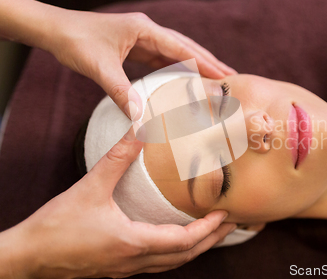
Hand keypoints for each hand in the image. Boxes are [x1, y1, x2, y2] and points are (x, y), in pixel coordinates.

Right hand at [0, 127, 236, 277]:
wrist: (27, 258)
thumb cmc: (56, 227)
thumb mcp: (90, 187)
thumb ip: (118, 157)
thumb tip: (140, 129)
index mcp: (134, 244)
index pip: (184, 241)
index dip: (209, 228)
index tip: (226, 213)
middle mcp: (135, 262)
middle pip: (185, 256)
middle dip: (212, 240)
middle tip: (232, 223)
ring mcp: (126, 270)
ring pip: (172, 263)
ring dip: (195, 248)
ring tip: (212, 231)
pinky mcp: (117, 269)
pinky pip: (157, 264)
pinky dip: (175, 252)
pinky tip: (174, 240)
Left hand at [45, 10, 236, 119]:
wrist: (55, 30)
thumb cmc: (76, 42)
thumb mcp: (100, 68)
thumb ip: (122, 92)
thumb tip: (142, 119)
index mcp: (144, 29)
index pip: (181, 48)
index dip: (204, 62)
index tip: (224, 75)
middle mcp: (147, 31)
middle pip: (185, 47)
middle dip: (208, 62)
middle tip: (230, 77)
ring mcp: (142, 38)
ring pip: (175, 53)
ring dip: (194, 66)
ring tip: (214, 79)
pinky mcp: (136, 46)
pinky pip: (161, 59)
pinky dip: (176, 70)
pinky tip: (185, 80)